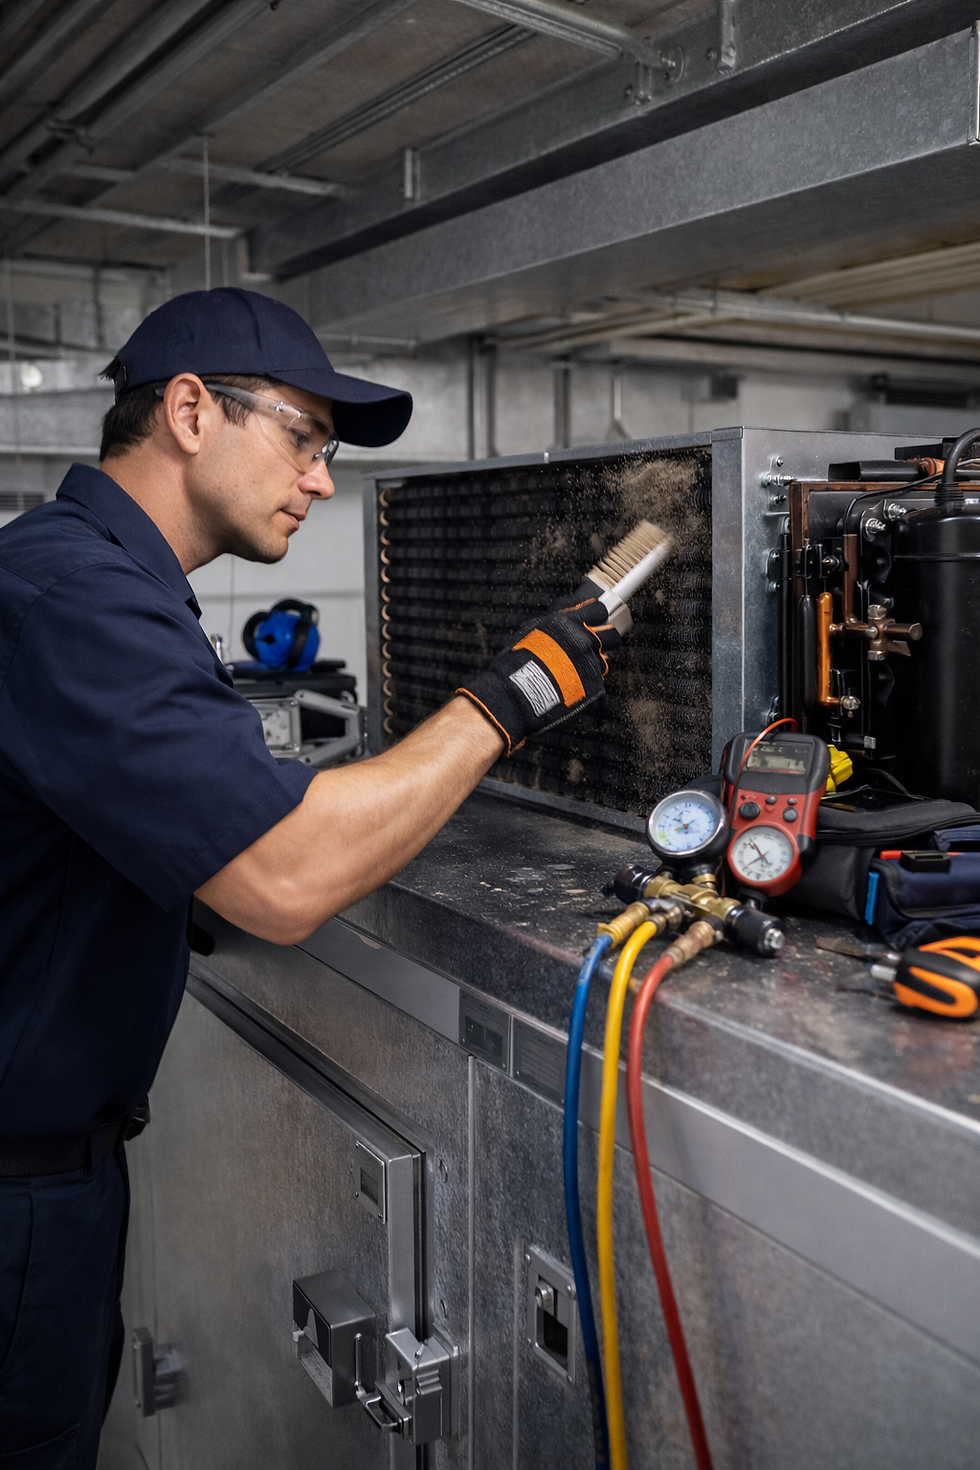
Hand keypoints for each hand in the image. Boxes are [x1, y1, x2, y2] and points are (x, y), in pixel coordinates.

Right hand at [455, 597, 621, 754]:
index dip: (597, 615)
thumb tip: (572, 605)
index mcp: (569, 623)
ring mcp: (591, 664)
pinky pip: (598, 681)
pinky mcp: (594, 686)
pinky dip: (587, 683)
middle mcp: (584, 641)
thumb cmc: (519, 660)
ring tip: (574, 670)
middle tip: (591, 646)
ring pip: (604, 659)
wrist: (516, 694)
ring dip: (592, 663)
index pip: (599, 610)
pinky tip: (570, 685)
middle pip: (612, 634)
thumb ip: (558, 617)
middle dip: (605, 638)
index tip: (594, 621)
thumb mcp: (534, 628)